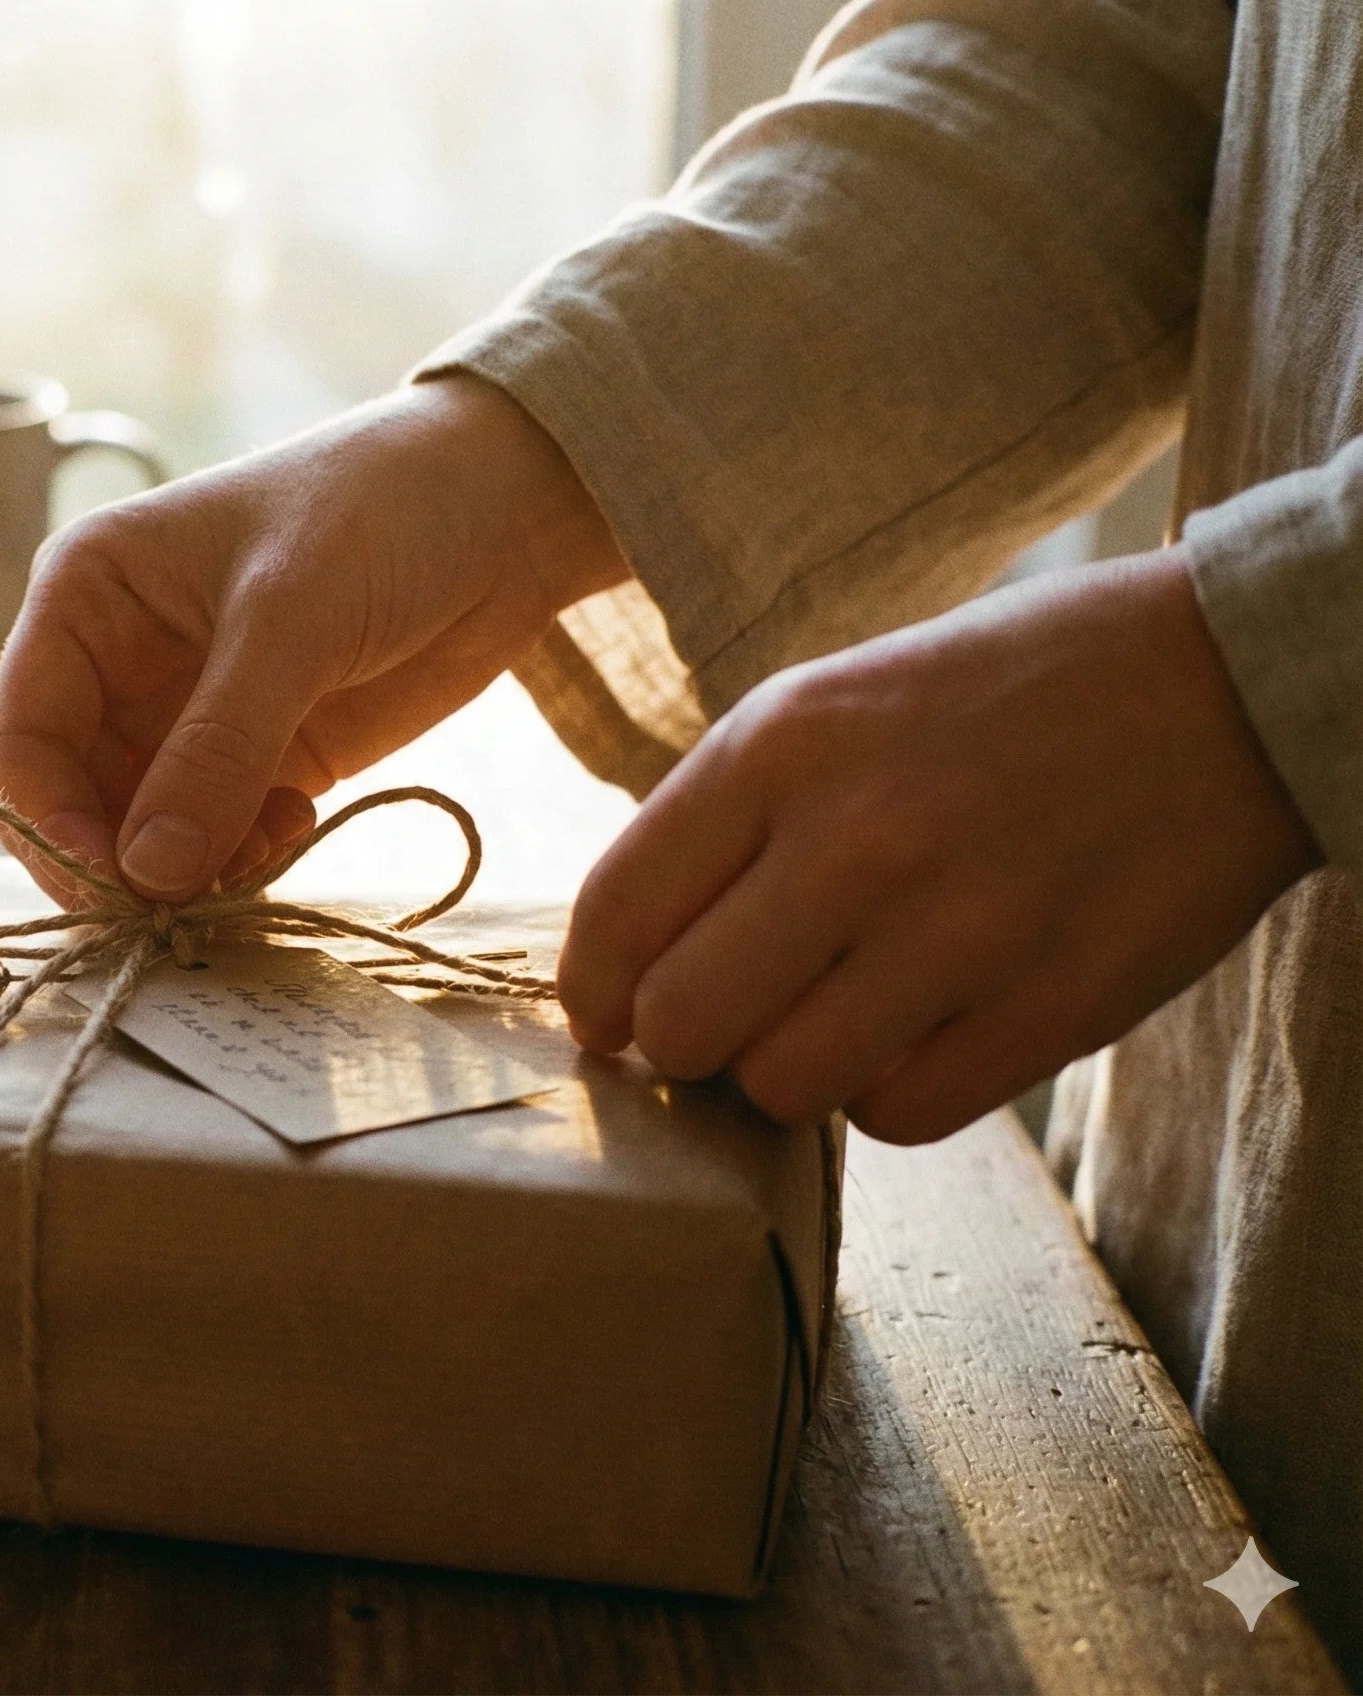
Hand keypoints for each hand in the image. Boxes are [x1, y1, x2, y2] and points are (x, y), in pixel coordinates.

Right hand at [0, 375, 627, 904]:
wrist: (508, 506)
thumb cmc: (380, 513)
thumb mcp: (289, 620)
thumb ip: (216, 749)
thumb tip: (146, 875)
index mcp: (87, 598)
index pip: (22, 740)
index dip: (51, 823)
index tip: (115, 885)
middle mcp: (118, 664)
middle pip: (71, 805)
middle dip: (120, 863)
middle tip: (187, 902)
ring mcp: (186, 718)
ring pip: (140, 838)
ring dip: (185, 871)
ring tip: (261, 851)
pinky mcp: (256, 757)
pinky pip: (212, 841)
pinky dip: (240, 861)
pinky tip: (294, 829)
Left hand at [559, 548, 1320, 1143]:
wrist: (1221, 683)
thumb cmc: (994, 700)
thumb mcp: (829, 706)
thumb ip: (721, 824)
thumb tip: (627, 969)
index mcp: (780, 745)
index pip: (615, 916)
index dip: (592, 995)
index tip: (607, 1021)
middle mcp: (854, 836)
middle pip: (683, 1026)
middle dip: (689, 1042)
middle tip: (734, 1018)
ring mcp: (957, 928)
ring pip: (784, 1088)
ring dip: (794, 1072)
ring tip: (840, 1012)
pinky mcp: (1049, 1006)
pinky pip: (899, 1118)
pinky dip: (891, 1094)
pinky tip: (922, 1028)